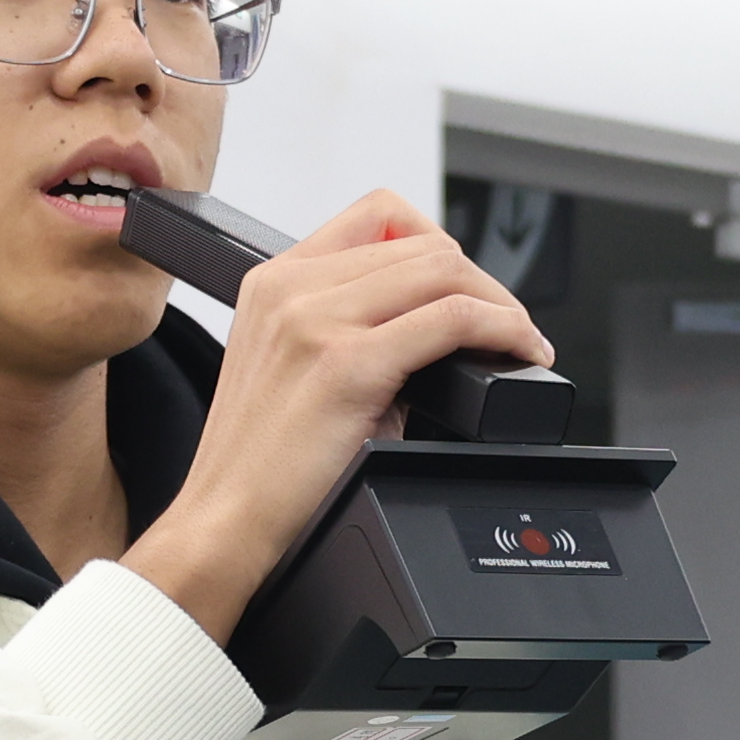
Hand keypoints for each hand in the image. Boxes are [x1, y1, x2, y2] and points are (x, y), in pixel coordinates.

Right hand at [122, 189, 552, 645]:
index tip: (464, 287)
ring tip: (517, 341)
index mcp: (273, 281)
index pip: (380, 214)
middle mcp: (291, 289)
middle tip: (505, 327)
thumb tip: (434, 323)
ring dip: (500, 303)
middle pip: (423, 241)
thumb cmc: (260, 466)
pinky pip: (454, 318)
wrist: (222, 525)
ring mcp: (316, 322)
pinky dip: (503, 329)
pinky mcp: (347, 365)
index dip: (438, 243)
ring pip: (445, 269)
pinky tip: (516, 352)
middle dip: (481, 281)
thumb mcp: (290, 368)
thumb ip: (347, 326)